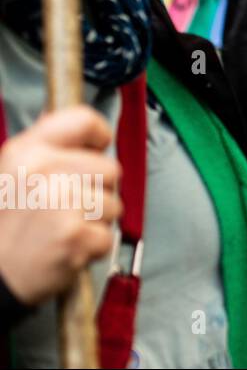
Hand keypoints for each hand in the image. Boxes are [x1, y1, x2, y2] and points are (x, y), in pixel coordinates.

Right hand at [0, 107, 122, 305]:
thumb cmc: (4, 227)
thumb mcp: (12, 173)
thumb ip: (48, 151)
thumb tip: (87, 132)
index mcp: (27, 151)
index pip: (83, 120)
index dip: (99, 136)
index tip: (97, 148)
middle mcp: (45, 171)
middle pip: (110, 169)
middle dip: (97, 192)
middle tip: (66, 209)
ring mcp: (61, 203)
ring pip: (113, 205)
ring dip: (95, 222)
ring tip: (61, 230)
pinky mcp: (75, 235)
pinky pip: (107, 237)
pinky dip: (92, 248)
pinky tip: (64, 249)